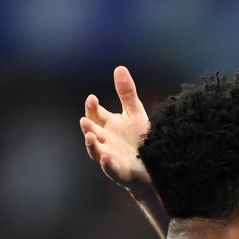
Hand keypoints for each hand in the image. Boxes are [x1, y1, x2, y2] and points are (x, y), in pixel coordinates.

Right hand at [80, 66, 151, 190]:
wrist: (154, 164)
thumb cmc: (140, 139)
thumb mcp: (135, 113)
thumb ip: (126, 93)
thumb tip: (119, 67)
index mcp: (108, 125)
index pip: (96, 114)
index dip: (92, 107)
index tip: (92, 98)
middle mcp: (105, 140)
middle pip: (92, 132)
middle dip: (88, 126)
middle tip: (84, 120)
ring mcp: (110, 156)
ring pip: (96, 151)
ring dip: (91, 144)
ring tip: (89, 136)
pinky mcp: (119, 171)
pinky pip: (110, 168)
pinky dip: (107, 163)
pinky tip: (106, 157)